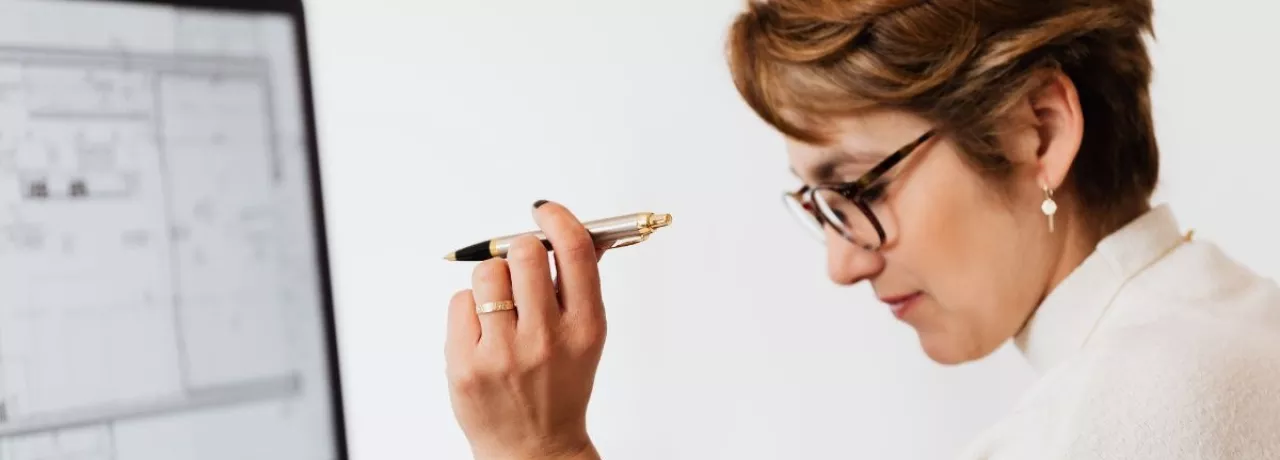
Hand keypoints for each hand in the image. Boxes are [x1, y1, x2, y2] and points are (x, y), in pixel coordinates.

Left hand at [445, 200, 607, 459]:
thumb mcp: (585, 337)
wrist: (534, 447)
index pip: (574, 251)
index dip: (557, 219)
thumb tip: (573, 230)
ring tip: (500, 307)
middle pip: (525, 253)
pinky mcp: (466, 365)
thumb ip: (580, 283)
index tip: (544, 211)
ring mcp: (504, 354)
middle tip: (520, 264)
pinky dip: (470, 310)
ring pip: (487, 274)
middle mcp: (547, 339)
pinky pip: (460, 303)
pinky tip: (483, 333)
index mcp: (585, 327)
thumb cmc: (560, 385)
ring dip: (492, 280)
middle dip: (519, 250)